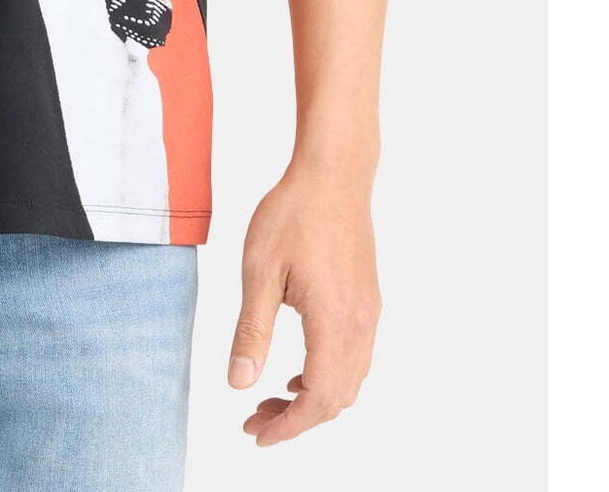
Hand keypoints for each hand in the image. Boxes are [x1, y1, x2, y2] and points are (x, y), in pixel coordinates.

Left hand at [227, 163, 380, 445]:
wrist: (333, 174)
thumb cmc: (292, 214)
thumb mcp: (259, 271)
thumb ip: (252, 331)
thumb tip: (240, 382)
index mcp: (333, 322)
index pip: (317, 398)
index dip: (288, 426)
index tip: (256, 434)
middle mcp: (359, 325)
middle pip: (336, 398)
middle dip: (296, 420)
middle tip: (254, 421)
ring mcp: (368, 314)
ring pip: (349, 382)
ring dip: (313, 401)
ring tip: (270, 401)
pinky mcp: (367, 302)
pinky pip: (354, 358)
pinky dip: (328, 378)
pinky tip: (298, 371)